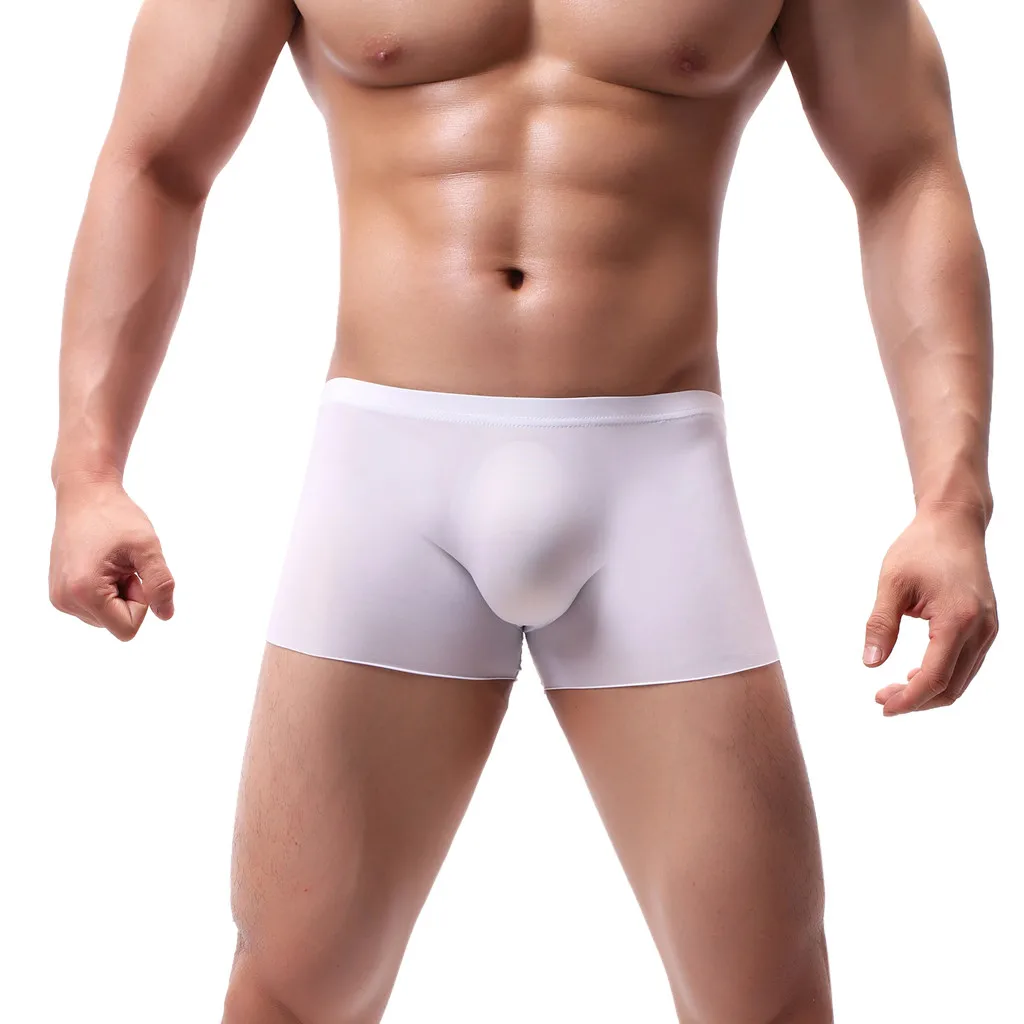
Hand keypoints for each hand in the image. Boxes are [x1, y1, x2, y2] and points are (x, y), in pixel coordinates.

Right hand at [49, 476, 175, 641]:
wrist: (85, 495)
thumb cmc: (116, 517)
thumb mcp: (147, 547)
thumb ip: (160, 583)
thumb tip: (166, 616)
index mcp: (84, 592)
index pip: (128, 628)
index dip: (142, 601)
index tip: (134, 571)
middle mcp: (65, 601)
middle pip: (117, 623)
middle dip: (129, 596)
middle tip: (121, 563)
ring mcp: (59, 598)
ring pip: (107, 617)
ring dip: (118, 593)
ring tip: (111, 562)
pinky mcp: (59, 593)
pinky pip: (95, 608)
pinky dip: (105, 590)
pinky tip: (101, 564)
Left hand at [862, 505, 996, 714]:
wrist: (954, 524)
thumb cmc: (921, 548)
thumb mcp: (892, 584)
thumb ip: (880, 625)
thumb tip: (870, 663)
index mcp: (958, 620)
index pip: (934, 678)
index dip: (908, 699)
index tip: (882, 706)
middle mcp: (981, 630)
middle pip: (951, 687)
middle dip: (916, 701)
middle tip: (881, 699)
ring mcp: (988, 630)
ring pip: (961, 680)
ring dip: (929, 692)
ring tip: (893, 689)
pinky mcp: (987, 627)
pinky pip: (966, 665)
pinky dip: (942, 677)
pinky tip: (915, 674)